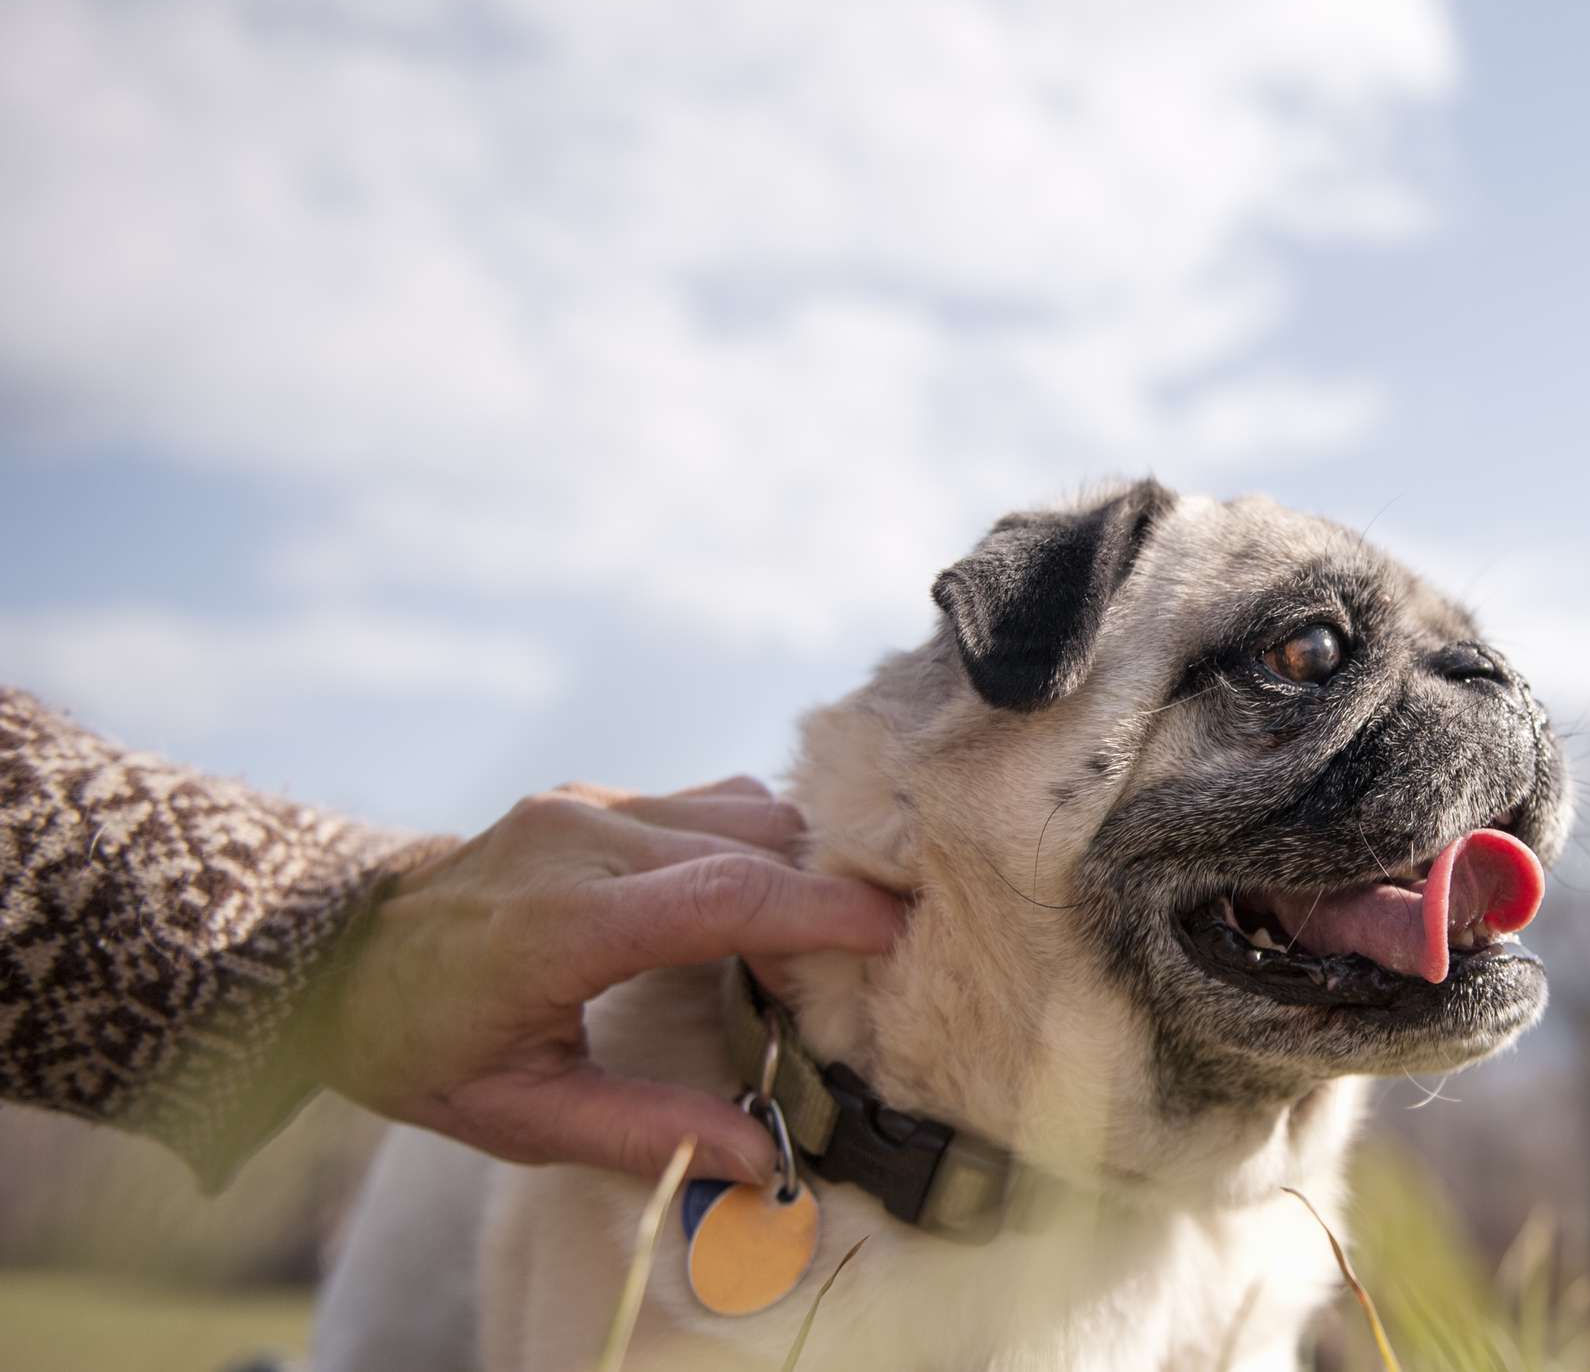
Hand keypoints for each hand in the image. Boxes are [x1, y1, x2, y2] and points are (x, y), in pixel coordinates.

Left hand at [312, 777, 902, 1184]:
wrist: (332, 952)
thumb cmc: (419, 1045)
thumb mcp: (519, 1115)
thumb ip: (644, 1132)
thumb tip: (761, 1155)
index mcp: (561, 923)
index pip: (723, 895)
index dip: (823, 910)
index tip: (895, 935)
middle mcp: (583, 839)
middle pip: (755, 842)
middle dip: (828, 893)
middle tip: (873, 958)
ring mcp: (589, 804)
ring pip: (744, 808)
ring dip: (797, 865)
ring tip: (820, 936)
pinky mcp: (594, 795)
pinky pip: (710, 801)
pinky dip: (756, 844)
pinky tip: (762, 897)